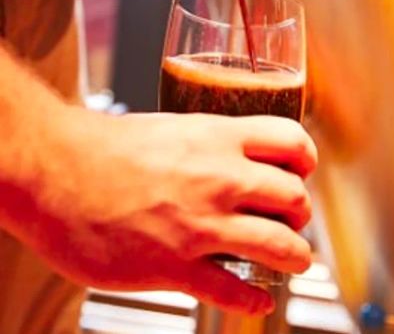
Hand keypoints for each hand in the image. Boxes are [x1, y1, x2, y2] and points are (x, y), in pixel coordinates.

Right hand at [19, 109, 316, 314]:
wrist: (55, 171)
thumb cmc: (99, 146)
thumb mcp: (164, 126)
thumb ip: (201, 143)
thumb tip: (220, 153)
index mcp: (215, 137)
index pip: (290, 140)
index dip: (305, 157)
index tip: (302, 168)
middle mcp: (218, 179)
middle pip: (295, 197)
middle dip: (300, 212)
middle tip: (292, 218)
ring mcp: (201, 225)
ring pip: (281, 246)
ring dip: (295, 256)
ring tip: (293, 258)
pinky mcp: (177, 267)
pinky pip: (235, 291)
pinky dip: (254, 300)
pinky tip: (257, 299)